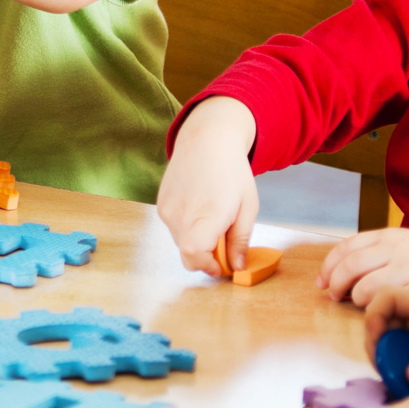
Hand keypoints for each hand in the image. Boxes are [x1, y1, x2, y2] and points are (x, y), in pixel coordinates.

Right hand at [155, 98, 258, 274]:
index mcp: (207, 214)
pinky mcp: (161, 206)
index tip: (223, 265)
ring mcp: (167, 210)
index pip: (195, 255)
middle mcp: (182, 214)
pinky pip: (174, 229)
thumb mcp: (248, 207)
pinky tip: (200, 208)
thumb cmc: (233, 172)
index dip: (209, 267)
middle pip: (188, 255)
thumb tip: (236, 268)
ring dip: (197, 242)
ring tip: (213, 219)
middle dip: (207, 257)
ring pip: (181, 243)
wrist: (206, 139)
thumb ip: (240, 241)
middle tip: (224, 243)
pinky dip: (188, 229)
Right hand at [361, 287, 408, 391]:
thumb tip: (408, 377)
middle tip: (384, 370)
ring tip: (395, 379)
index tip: (379, 344)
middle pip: (383, 320)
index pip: (387, 297)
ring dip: (388, 358)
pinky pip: (406, 355)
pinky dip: (402, 368)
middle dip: (377, 344)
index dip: (373, 315)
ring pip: (392, 340)